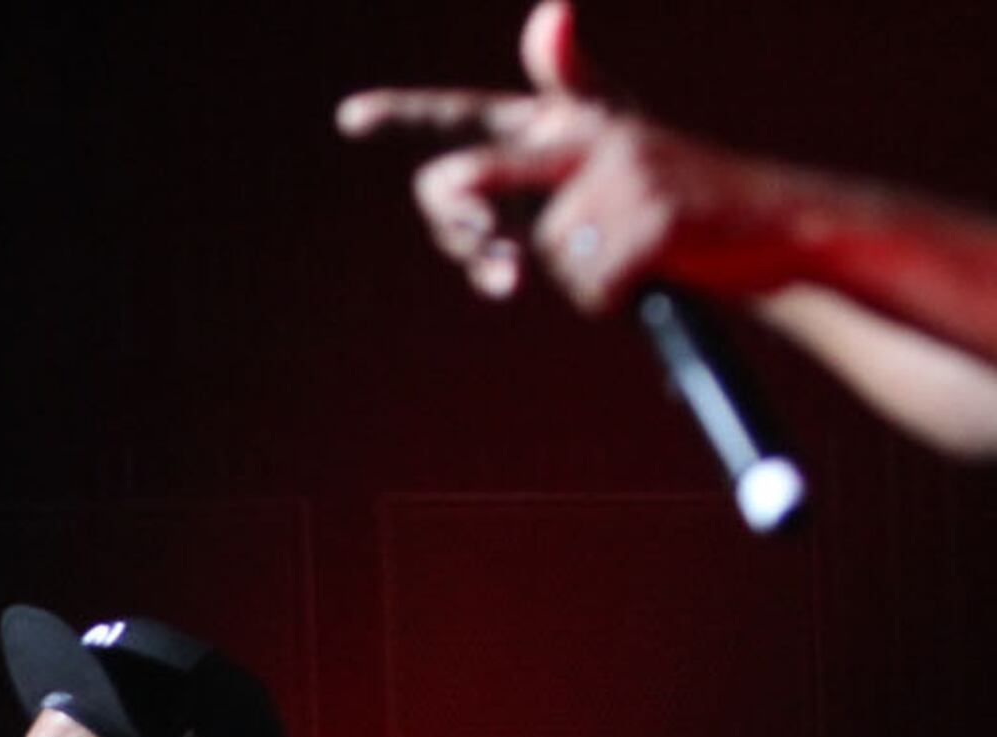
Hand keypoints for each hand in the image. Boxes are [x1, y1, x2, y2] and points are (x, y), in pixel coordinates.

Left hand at [337, 4, 787, 313]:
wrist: (777, 226)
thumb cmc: (685, 201)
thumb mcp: (619, 152)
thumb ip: (550, 131)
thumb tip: (527, 46)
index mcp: (575, 122)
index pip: (478, 112)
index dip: (408, 114)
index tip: (350, 116)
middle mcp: (591, 134)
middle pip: (475, 178)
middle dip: (467, 236)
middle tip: (497, 275)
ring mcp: (622, 172)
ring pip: (541, 252)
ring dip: (581, 278)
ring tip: (635, 256)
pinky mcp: (650, 216)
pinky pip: (589, 284)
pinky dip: (613, 298)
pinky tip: (655, 271)